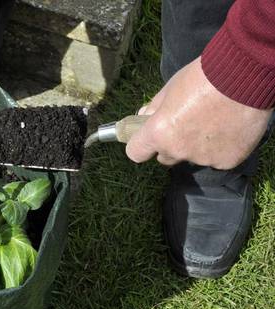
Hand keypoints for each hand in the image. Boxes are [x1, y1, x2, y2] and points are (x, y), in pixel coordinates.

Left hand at [126, 57, 271, 169]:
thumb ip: (154, 108)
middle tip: (187, 125)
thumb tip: (142, 117)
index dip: (141, 145)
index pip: (136, 153)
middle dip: (171, 145)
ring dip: (197, 146)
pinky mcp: (227, 161)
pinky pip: (217, 159)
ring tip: (214, 122)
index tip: (147, 139)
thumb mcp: (170, 88)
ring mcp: (203, 158)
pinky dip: (221, 148)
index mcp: (159, 133)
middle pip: (166, 157)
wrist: (245, 74)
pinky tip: (229, 129)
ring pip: (193, 158)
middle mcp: (178, 150)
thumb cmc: (203, 77)